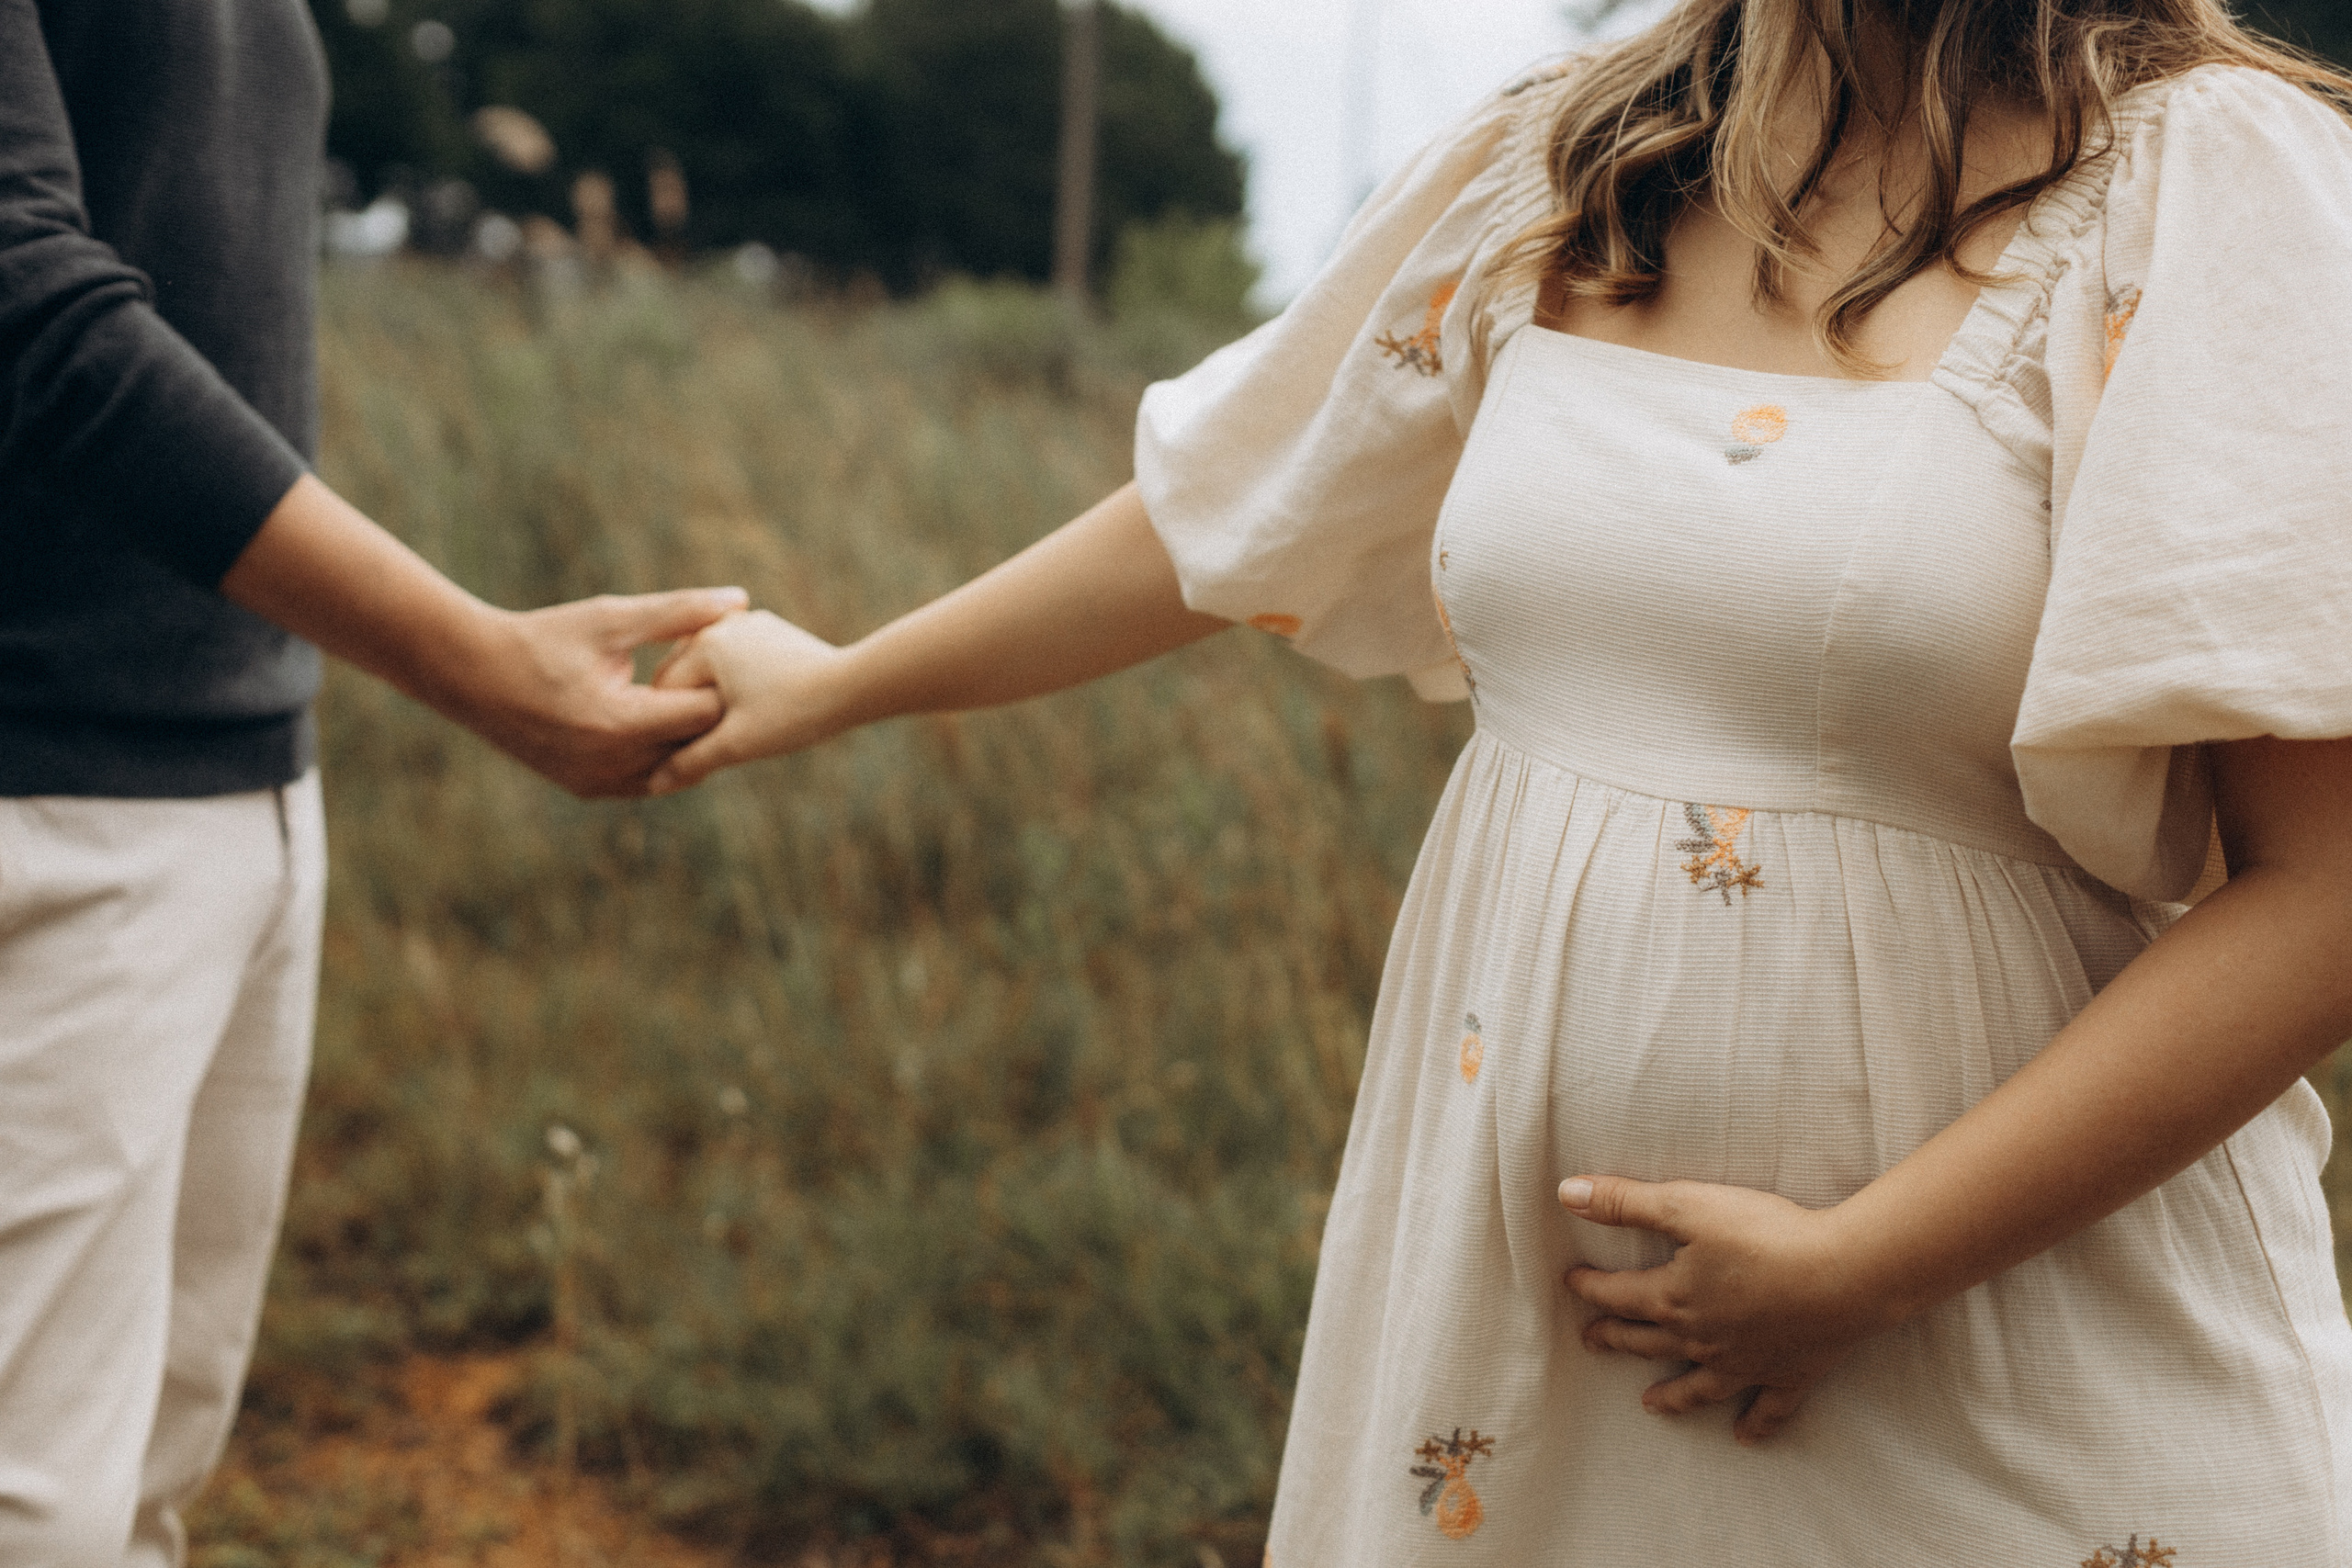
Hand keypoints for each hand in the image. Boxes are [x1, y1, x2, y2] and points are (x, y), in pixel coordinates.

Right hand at [220, 475, 744, 797]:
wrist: (472, 674)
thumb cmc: (544, 638)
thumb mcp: (611, 619)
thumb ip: (678, 613)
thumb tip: (740, 600)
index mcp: (621, 723)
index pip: (706, 715)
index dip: (723, 686)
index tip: (726, 661)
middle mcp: (612, 765)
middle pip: (697, 748)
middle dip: (711, 716)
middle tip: (725, 683)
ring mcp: (599, 784)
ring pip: (675, 770)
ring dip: (688, 739)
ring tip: (691, 698)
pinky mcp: (587, 790)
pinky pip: (647, 781)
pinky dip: (661, 756)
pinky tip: (663, 720)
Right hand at [644, 609, 851, 793]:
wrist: (856, 686)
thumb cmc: (795, 713)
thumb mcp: (736, 744)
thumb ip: (690, 762)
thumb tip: (652, 785)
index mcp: (704, 645)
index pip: (663, 691)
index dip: (664, 728)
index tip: (669, 756)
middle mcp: (721, 625)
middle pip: (683, 675)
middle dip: (683, 710)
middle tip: (686, 750)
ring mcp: (747, 624)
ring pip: (709, 668)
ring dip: (706, 697)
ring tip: (716, 734)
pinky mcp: (770, 631)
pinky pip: (735, 660)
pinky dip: (731, 684)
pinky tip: (742, 711)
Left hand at [1557, 1175, 1897, 1443]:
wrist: (1843, 1275)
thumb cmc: (1764, 1235)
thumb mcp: (1686, 1206)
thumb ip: (1626, 1203)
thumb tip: (1568, 1195)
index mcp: (1673, 1299)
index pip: (1617, 1295)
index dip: (1589, 1287)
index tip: (1570, 1283)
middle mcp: (1702, 1339)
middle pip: (1648, 1342)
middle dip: (1616, 1339)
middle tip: (1592, 1341)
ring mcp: (1745, 1364)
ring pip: (1698, 1386)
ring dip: (1672, 1396)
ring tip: (1649, 1404)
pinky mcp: (1788, 1374)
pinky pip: (1768, 1409)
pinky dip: (1755, 1424)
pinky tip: (1744, 1437)